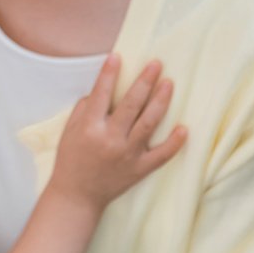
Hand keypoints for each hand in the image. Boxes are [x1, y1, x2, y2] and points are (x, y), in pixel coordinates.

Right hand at [46, 54, 186, 209]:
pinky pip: (161, 155)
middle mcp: (110, 139)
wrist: (77, 196)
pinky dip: (174, 143)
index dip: (109, 74)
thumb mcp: (69, 131)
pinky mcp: (139, 169)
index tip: (117, 56)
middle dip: (145, 81)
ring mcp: (127, 154)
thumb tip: (102, 91)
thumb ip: (85, 109)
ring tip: (169, 84)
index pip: (101, 94)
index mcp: (90, 128)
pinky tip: (184, 128)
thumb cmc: (71, 160)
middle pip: (132, 105)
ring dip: (161, 102)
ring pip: (149, 123)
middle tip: (156, 64)